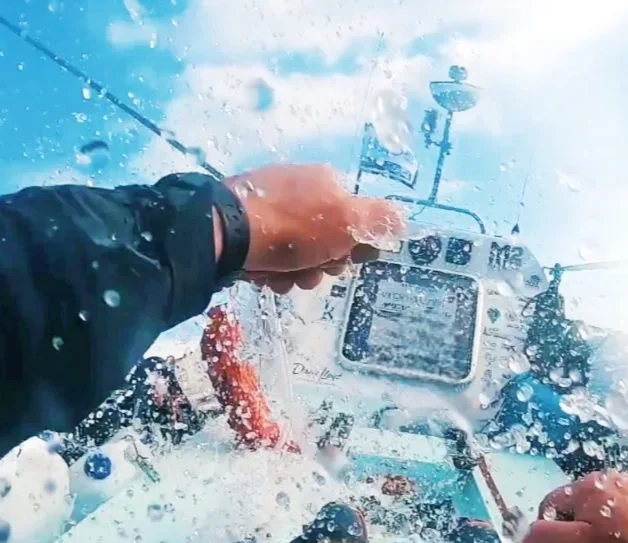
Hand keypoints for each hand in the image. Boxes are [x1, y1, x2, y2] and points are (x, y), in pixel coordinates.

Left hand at [224, 164, 403, 293]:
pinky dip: (270, 269)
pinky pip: (269, 252)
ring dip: (296, 272)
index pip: (355, 219)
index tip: (343, 262)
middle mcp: (298, 187)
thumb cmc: (293, 228)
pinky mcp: (244, 224)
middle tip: (311, 272)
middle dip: (322, 263)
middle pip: (325, 238)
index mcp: (326, 181)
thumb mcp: (347, 222)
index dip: (353, 247)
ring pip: (297, 250)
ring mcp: (268, 204)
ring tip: (283, 277)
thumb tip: (404, 218)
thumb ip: (379, 220)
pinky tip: (264, 275)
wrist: (224, 233)